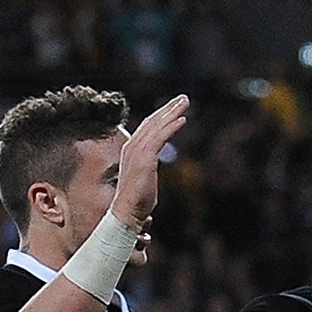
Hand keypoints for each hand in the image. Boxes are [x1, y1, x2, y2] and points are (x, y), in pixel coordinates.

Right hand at [111, 95, 188, 235]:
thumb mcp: (142, 179)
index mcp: (131, 150)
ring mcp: (137, 152)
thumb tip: (149, 174)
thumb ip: (146, 169)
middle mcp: (132, 147)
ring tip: (185, 102)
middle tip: (184, 98)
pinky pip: (160, 137)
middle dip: (168, 108)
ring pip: (157, 126)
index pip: (147, 127)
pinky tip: (182, 120)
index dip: (161, 116)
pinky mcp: (145, 158)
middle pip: (152, 122)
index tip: (174, 108)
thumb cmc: (136, 202)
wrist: (126, 213)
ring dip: (172, 112)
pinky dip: (171, 127)